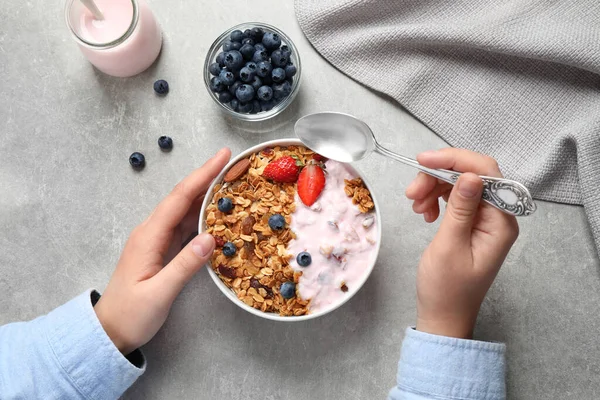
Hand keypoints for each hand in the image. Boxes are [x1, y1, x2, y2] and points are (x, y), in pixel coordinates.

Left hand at [94, 148, 230, 353]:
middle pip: (182, 197)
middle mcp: (151, 231)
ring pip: (184, 209)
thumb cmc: (131, 314)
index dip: (202, 175)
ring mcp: (155, 239)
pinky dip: (201, 213)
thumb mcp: (159, 294)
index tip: (222, 157)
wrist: (109, 331)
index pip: (179, 198)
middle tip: (233, 163)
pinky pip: (183, 224)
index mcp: (149, 236)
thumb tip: (210, 238)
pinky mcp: (161, 249)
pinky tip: (215, 212)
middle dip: (206, 177)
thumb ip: (184, 266)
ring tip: (230, 182)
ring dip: (206, 193)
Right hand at [405, 148, 518, 338]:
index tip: (424, 161)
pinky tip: (424, 213)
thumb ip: (461, 209)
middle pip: (471, 176)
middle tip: (411, 192)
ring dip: (434, 188)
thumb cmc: (446, 289)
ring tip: (415, 206)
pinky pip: (455, 199)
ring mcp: (484, 220)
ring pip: (460, 185)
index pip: (487, 173)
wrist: (442, 316)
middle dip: (439, 176)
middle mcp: (497, 216)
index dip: (456, 160)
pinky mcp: (471, 223)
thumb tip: (470, 175)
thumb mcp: (450, 246)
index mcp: (501, 222)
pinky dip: (436, 199)